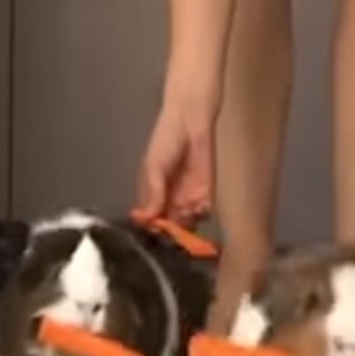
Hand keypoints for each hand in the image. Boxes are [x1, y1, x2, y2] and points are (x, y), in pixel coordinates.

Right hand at [135, 85, 218, 226]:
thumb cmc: (166, 141)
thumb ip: (153, 192)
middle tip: (171, 230)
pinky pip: (204, 213)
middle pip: (169, 227)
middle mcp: (169, 200)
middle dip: (170, 232)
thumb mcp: (153, 167)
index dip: (151, 228)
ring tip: (184, 213)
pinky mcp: (206, 194)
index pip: (150, 220)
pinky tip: (197, 206)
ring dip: (186, 225)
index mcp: (153, 195)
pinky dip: (201, 214)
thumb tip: (148, 217)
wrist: (190, 123)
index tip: (152, 231)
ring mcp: (188, 199)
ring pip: (186, 224)